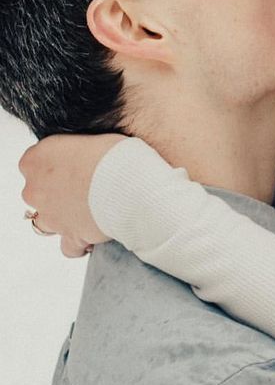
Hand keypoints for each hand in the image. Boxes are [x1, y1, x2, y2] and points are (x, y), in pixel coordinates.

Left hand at [19, 133, 124, 256]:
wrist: (130, 184)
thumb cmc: (115, 155)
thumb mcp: (92, 137)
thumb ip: (77, 147)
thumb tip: (85, 153)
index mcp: (37, 158)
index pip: (34, 161)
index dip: (57, 163)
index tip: (76, 163)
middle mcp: (36, 189)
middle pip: (38, 191)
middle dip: (58, 191)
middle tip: (87, 185)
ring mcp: (51, 216)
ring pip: (46, 221)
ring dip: (62, 217)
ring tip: (88, 211)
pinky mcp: (71, 236)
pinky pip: (69, 247)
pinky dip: (79, 243)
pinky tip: (93, 235)